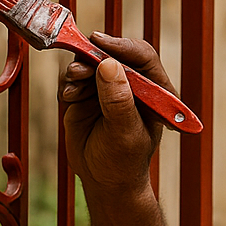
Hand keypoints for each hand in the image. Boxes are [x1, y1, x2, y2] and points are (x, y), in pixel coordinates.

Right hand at [60, 34, 173, 195]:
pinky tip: (70, 99)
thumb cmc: (123, 162)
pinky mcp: (88, 94)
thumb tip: (108, 65)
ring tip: (73, 90)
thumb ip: (118, 101)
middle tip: (78, 70)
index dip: (121, 46)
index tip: (99, 43)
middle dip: (94, 57)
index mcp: (155, 91)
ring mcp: (110, 87)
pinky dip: (70, 85)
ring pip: (91, 62)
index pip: (142, 56)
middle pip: (113, 54)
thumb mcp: (124, 133)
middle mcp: (133, 84)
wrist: (104, 181)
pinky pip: (75, 78)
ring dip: (79, 71)